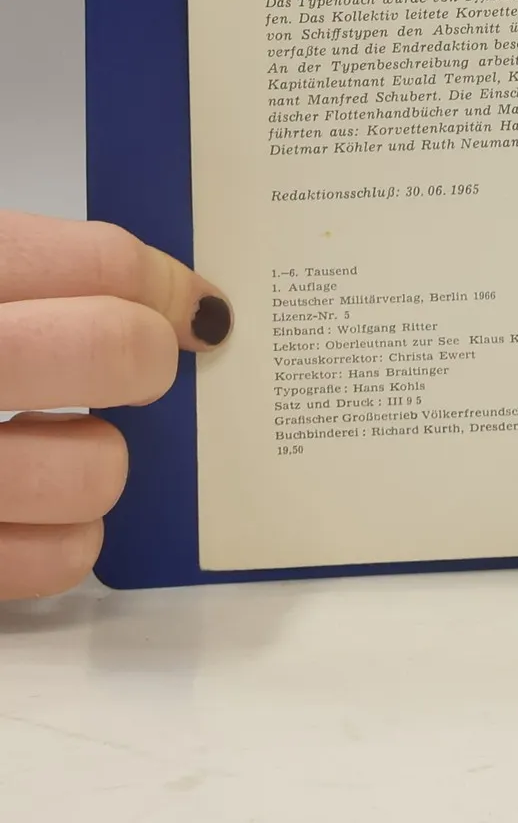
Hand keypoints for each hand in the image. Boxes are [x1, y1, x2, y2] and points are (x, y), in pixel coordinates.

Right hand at [0, 210, 230, 598]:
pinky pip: (54, 559)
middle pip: (115, 348)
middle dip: (142, 355)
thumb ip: (26, 272)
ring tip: (53, 444)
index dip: (164, 283)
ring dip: (98, 460)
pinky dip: (63, 540)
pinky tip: (29, 513)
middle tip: (131, 363)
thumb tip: (171, 302)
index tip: (186, 304)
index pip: (99, 263)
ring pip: (97, 467)